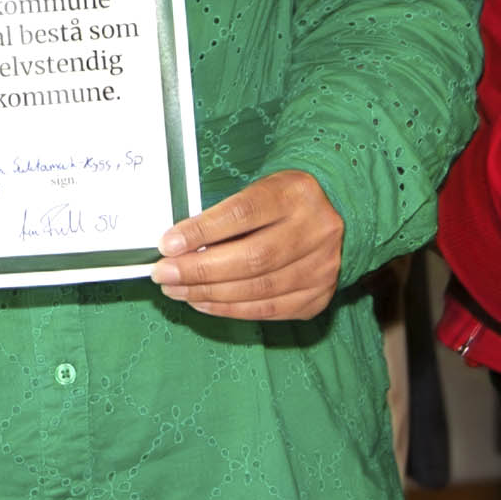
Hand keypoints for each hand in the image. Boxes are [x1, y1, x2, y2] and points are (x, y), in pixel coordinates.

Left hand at [152, 170, 346, 321]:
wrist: (335, 214)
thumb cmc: (282, 200)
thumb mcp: (259, 189)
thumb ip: (225, 215)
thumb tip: (178, 245)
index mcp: (296, 193)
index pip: (243, 214)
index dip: (203, 231)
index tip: (168, 243)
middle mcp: (315, 231)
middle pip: (252, 258)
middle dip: (200, 271)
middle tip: (164, 274)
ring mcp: (321, 267)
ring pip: (258, 289)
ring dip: (209, 294)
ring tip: (177, 289)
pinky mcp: (319, 295)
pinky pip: (268, 310)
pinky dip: (230, 309)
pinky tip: (203, 302)